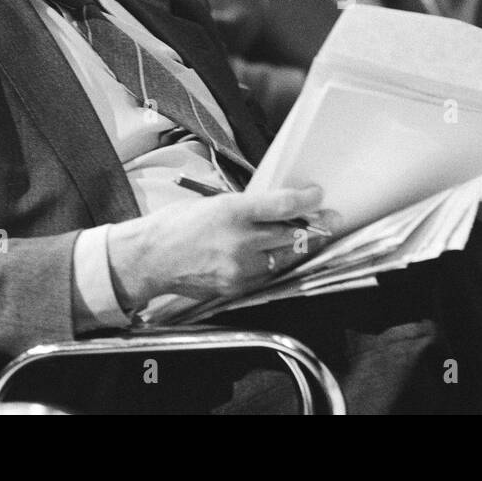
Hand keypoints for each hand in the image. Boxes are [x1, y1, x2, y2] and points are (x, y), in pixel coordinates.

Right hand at [107, 185, 324, 307]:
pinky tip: (283, 255)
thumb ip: (248, 207)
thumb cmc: (177, 225)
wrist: (150, 259)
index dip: (307, 200)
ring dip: (300, 247)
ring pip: (284, 258)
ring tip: (311, 236)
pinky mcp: (236, 285)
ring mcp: (238, 267)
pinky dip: (277, 263)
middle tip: (331, 219)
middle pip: (291, 235)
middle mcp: (239, 240)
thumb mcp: (215, 203)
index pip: (281, 205)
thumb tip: (280, 207)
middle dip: (315, 226)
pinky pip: (267, 274)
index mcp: (232, 211)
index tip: (319, 195)